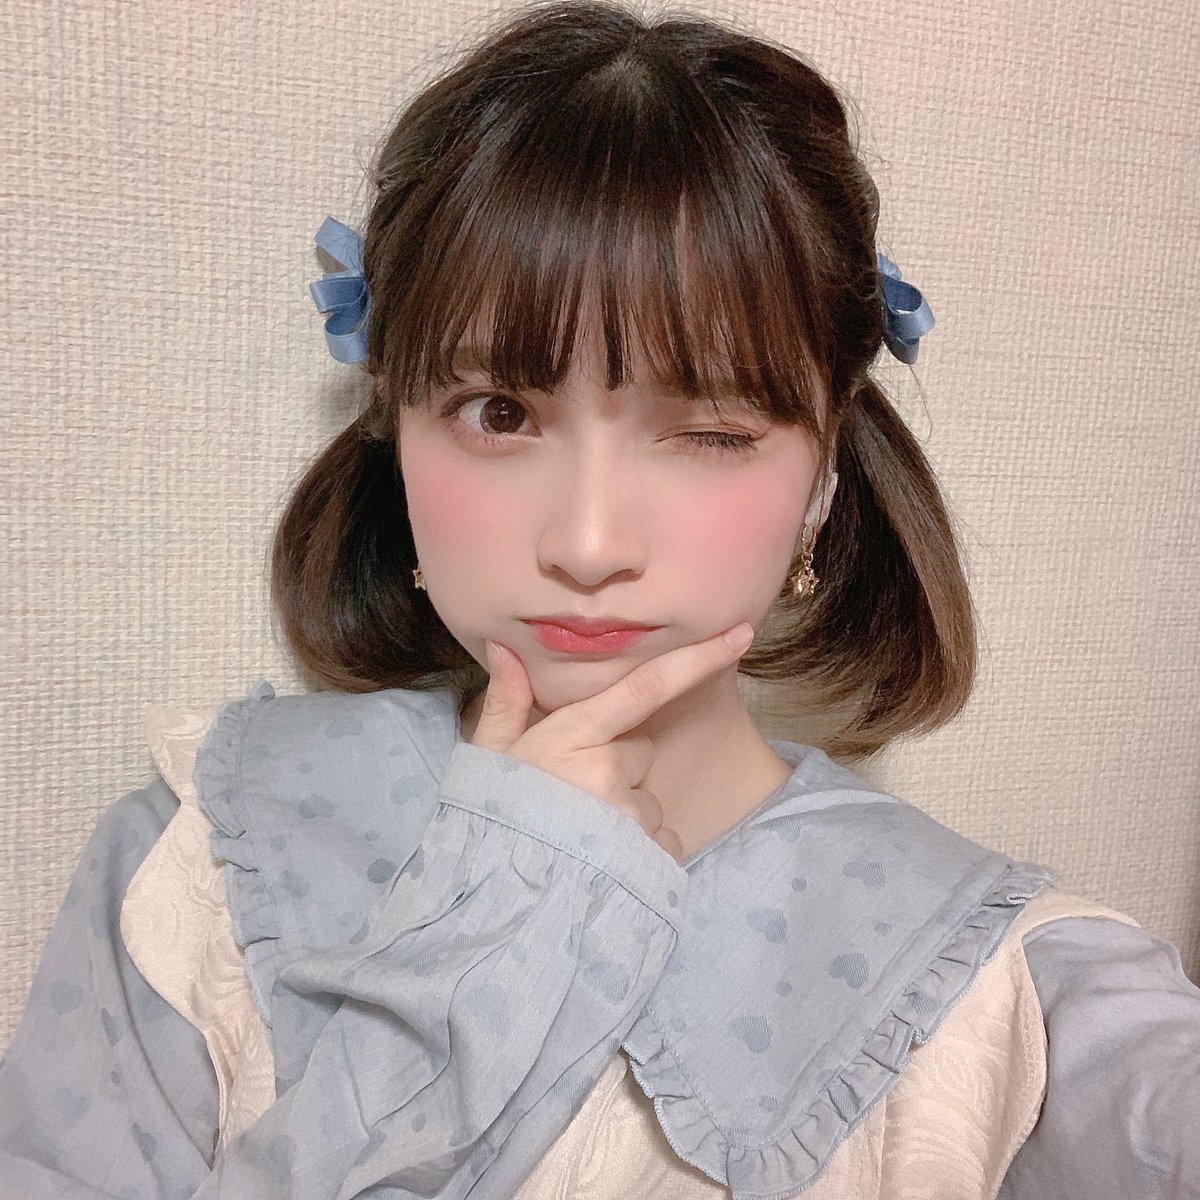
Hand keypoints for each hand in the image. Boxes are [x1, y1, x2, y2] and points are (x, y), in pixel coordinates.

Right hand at [469, 623, 755, 861]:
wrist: (492, 903)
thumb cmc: (488, 822)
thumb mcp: (487, 758)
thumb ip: (506, 702)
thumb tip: (507, 650)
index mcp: (574, 736)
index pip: (648, 687)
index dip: (698, 659)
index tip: (741, 635)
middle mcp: (609, 772)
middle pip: (640, 751)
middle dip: (617, 766)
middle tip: (571, 794)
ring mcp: (630, 818)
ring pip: (648, 801)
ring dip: (625, 813)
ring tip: (578, 835)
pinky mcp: (646, 859)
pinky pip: (661, 840)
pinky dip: (640, 849)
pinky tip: (600, 861)